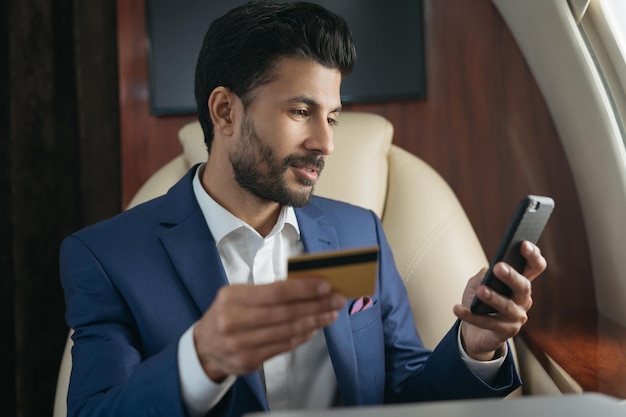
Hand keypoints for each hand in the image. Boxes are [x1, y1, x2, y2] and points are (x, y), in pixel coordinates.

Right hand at [193, 278, 345, 381]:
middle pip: (285, 313)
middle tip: (336, 299)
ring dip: (314, 322)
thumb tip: (306, 286)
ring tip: (330, 313)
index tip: (325, 286)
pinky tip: (314, 328)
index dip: (303, 289)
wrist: (204, 347)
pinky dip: (302, 336)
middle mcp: (234, 322)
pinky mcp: (249, 362)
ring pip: (287, 332)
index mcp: (232, 298)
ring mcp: (240, 345)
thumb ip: (267, 291)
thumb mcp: (238, 295)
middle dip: (316, 305)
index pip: (275, 292)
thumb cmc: (227, 313)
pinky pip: (283, 347)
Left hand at [453, 241, 546, 360]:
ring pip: (507, 307)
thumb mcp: (478, 283)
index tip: (523, 244)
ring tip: (481, 291)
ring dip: (493, 298)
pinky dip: (471, 316)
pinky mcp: (505, 333)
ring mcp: (516, 318)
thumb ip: (484, 275)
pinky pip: (487, 323)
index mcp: (520, 283)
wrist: (473, 332)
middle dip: (512, 276)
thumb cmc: (478, 302)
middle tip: (499, 267)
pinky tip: (457, 308)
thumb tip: (488, 273)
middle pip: (523, 286)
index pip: (534, 267)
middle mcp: (523, 300)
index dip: (532, 256)